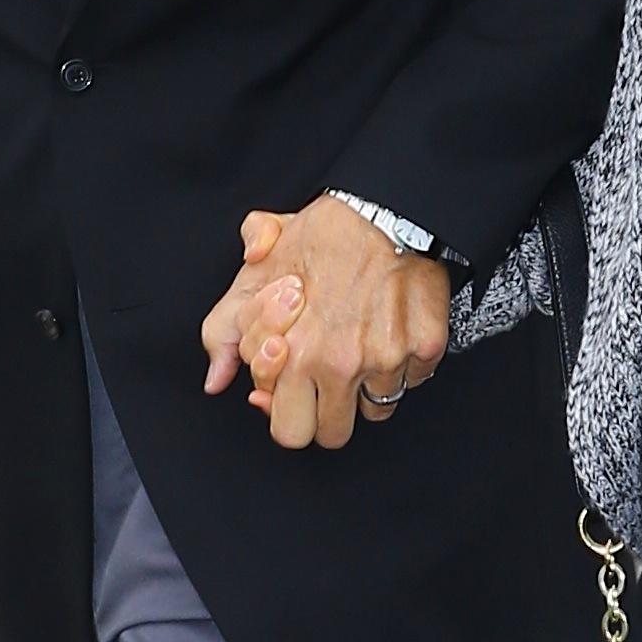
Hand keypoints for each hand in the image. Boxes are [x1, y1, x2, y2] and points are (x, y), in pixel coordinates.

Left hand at [200, 199, 448, 450]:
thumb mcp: (257, 275)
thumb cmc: (322, 235)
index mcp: (295, 353)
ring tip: (363, 344)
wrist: (384, 206)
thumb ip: (224, 331)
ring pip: (377, 410)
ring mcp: (387, 359)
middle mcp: (340, 363)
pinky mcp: (425, 348)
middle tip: (329, 380)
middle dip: (326, 413)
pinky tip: (393, 330)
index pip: (287, 428)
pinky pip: (415, 380)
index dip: (290, 406)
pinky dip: (406, 363)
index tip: (297, 382)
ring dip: (369, 387)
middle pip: (331, 434)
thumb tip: (216, 380)